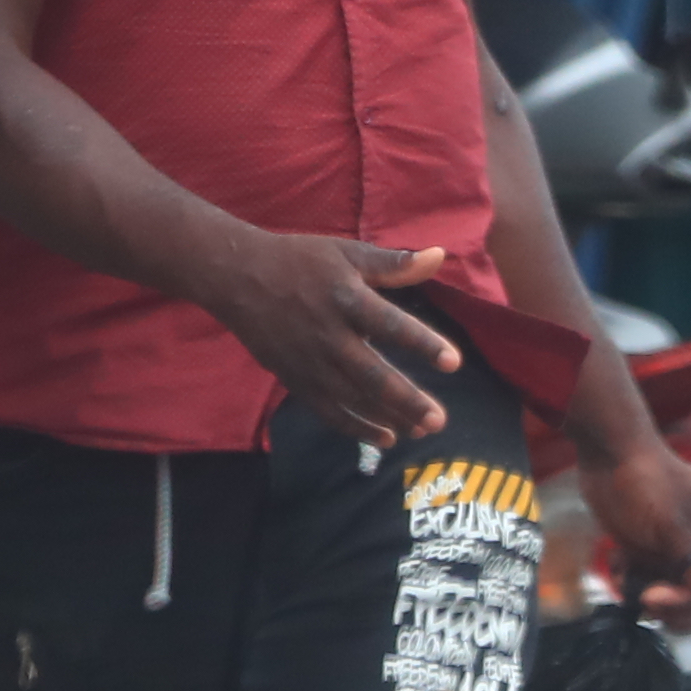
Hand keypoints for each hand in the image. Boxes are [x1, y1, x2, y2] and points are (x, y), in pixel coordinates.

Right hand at [211, 235, 458, 448]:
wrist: (238, 278)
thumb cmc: (300, 261)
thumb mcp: (347, 253)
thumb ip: (394, 263)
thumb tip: (440, 256)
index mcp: (346, 299)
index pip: (391, 325)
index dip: (422, 344)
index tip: (453, 363)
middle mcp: (328, 335)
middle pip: (372, 374)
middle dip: (407, 400)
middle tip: (439, 420)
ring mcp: (310, 362)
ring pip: (353, 398)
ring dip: (388, 417)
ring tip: (422, 430)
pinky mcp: (295, 379)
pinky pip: (328, 410)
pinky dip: (356, 427)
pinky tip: (386, 438)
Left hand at [582, 428, 690, 629]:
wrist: (610, 452)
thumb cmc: (646, 481)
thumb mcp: (671, 524)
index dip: (686, 603)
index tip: (653, 597)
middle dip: (667, 604)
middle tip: (640, 595)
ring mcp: (668, 549)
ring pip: (664, 592)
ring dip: (642, 592)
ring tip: (623, 573)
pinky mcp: (643, 548)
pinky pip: (643, 578)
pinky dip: (628, 580)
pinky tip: (617, 563)